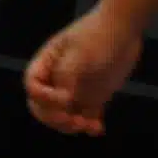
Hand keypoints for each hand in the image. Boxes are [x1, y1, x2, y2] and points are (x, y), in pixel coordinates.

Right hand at [23, 10, 142, 134]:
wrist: (124, 28)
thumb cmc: (98, 35)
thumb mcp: (80, 53)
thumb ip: (67, 77)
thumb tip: (64, 100)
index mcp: (47, 63)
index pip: (33, 87)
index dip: (44, 98)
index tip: (66, 98)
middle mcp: (57, 79)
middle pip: (43, 106)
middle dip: (54, 117)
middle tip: (73, 121)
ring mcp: (74, 89)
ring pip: (64, 116)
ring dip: (72, 125)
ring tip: (89, 126)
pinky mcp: (92, 96)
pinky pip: (86, 117)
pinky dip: (89, 126)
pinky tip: (98, 129)